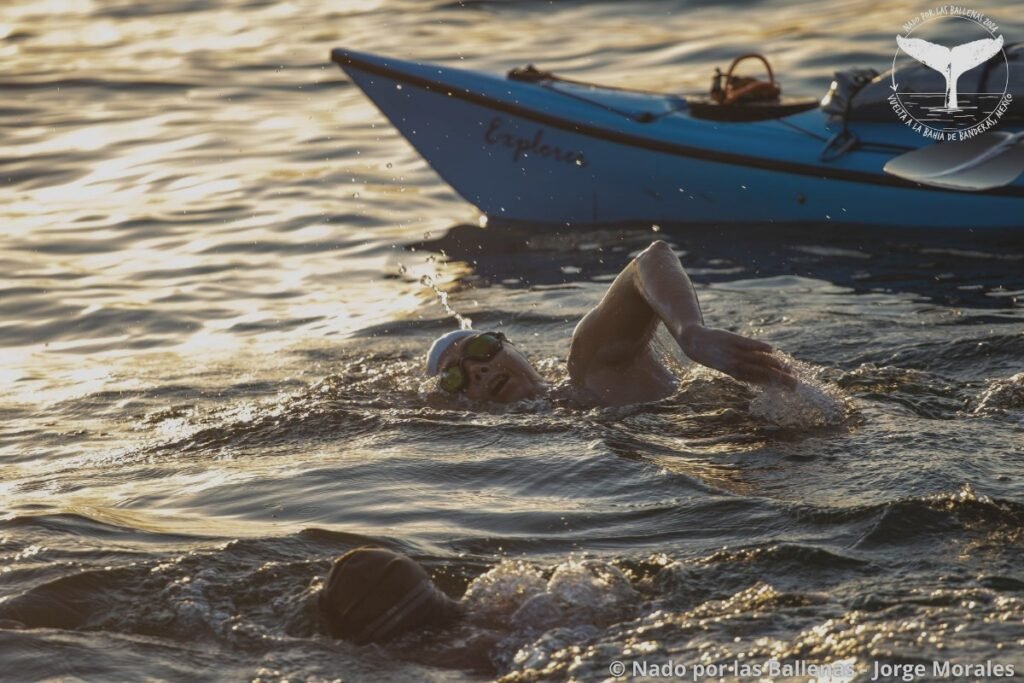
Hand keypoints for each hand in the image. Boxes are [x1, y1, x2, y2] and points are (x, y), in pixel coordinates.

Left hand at [679, 325, 796, 387]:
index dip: (778, 385)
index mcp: (738, 374)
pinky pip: (748, 344)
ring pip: (758, 360)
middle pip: (763, 373)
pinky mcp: (732, 340)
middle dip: (780, 379)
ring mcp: (735, 353)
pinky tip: (772, 349)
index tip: (793, 387)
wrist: (695, 342)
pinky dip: (759, 347)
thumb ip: (748, 371)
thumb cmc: (717, 356)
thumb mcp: (731, 367)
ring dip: (774, 364)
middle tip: (796, 382)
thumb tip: (768, 375)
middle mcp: (737, 366)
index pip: (763, 381)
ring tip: (787, 367)